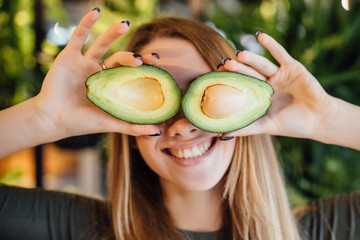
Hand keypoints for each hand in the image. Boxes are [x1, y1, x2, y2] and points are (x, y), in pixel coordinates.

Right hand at [34, 9, 160, 138]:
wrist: (53, 121)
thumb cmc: (82, 123)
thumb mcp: (110, 123)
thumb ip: (132, 126)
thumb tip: (158, 131)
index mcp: (111, 84)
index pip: (131, 71)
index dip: (144, 64)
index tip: (158, 61)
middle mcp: (100, 71)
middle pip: (119, 58)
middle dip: (131, 56)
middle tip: (142, 59)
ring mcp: (84, 63)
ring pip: (101, 44)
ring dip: (113, 33)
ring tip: (125, 25)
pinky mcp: (69, 57)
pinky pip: (78, 37)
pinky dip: (85, 24)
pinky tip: (95, 12)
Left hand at [220, 33, 333, 139]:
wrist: (319, 120)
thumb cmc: (292, 125)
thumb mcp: (266, 126)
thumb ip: (245, 128)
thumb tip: (221, 134)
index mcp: (259, 96)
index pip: (241, 86)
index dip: (230, 82)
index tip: (216, 77)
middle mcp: (267, 84)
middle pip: (249, 74)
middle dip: (237, 69)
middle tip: (224, 64)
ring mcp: (279, 75)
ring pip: (262, 65)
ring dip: (251, 59)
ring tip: (239, 54)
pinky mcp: (292, 67)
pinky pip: (280, 54)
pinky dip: (271, 44)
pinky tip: (260, 36)